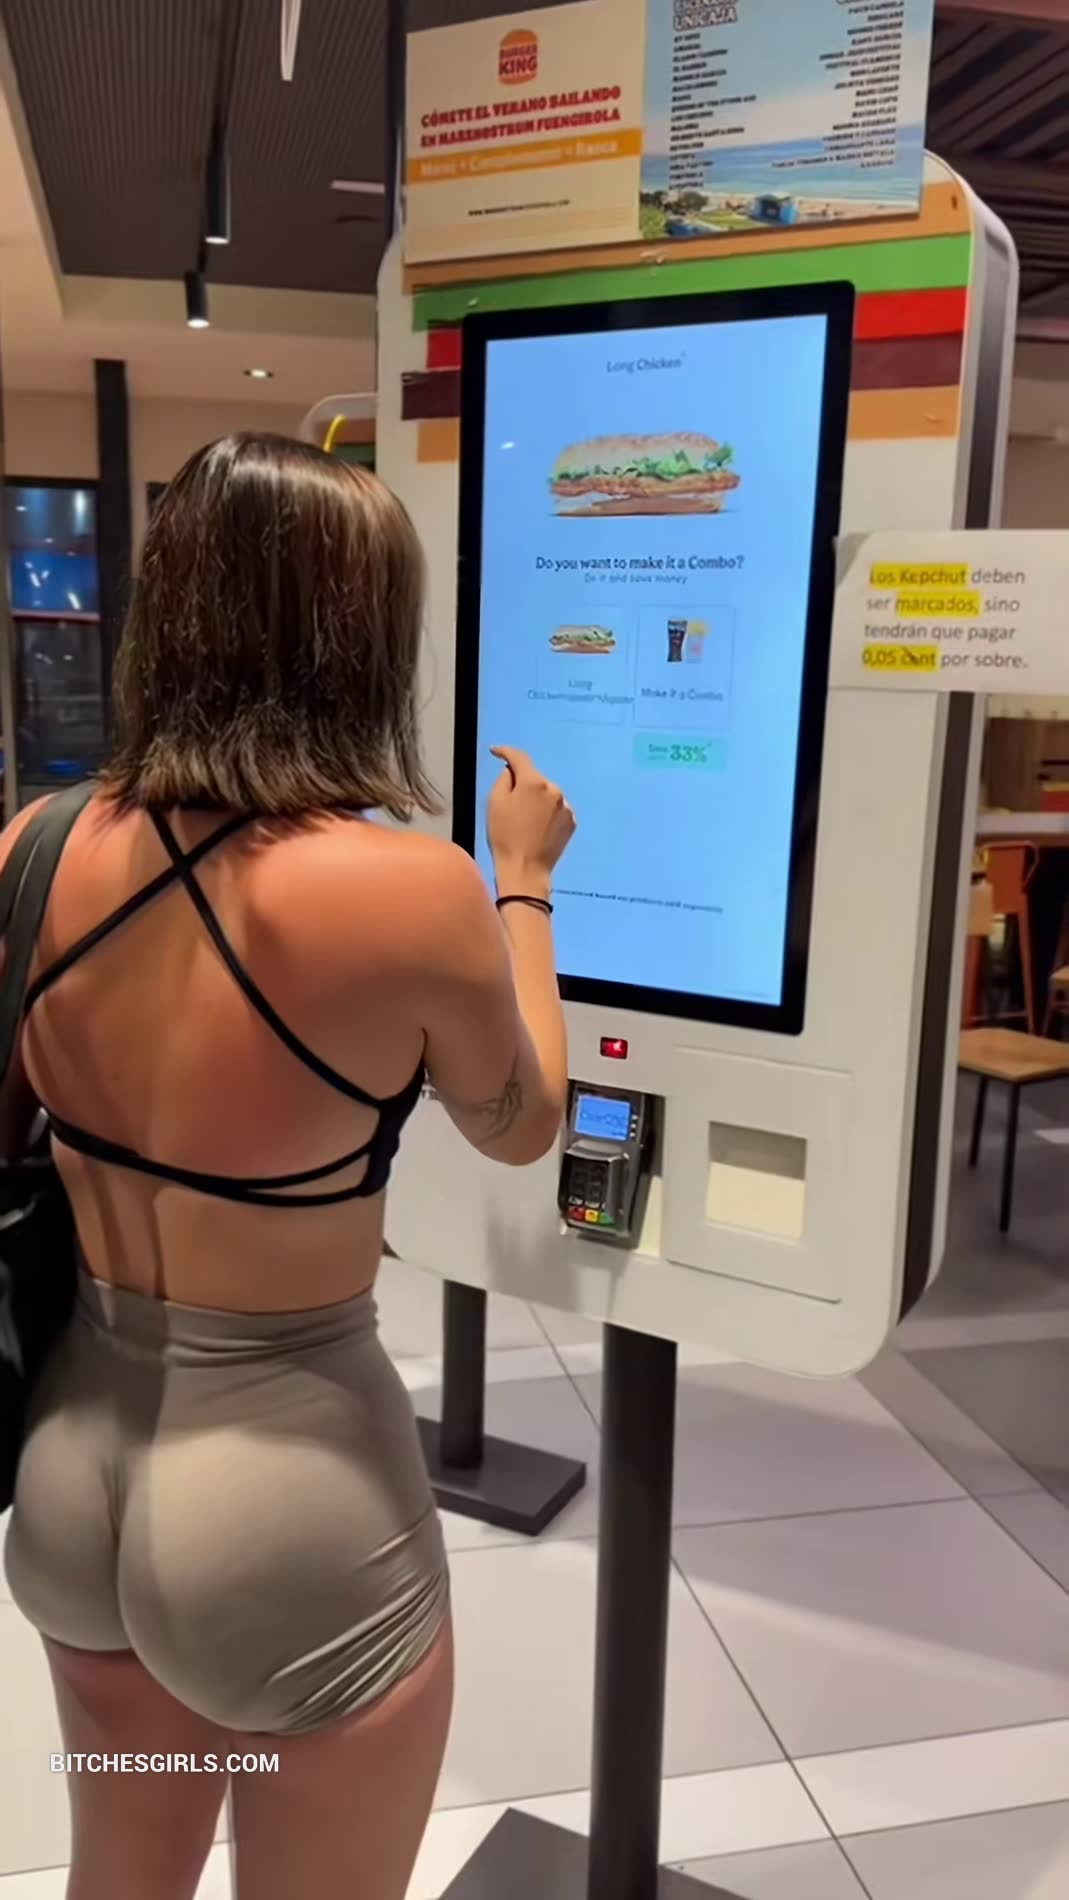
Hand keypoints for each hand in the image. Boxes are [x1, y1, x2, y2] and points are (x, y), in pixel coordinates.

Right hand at [487, 747, 574, 894]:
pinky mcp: (571, 822)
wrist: (526, 869)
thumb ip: (504, 779)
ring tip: (524, 820)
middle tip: (508, 803)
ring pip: (546, 793)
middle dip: (522, 784)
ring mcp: (566, 806)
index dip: (505, 751)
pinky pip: (556, 809)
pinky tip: (537, 828)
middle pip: (534, 778)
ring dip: (536, 799)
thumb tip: (512, 771)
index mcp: (533, 782)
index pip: (519, 757)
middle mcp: (554, 789)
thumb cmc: (505, 836)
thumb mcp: (494, 803)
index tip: (496, 752)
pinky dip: (547, 813)